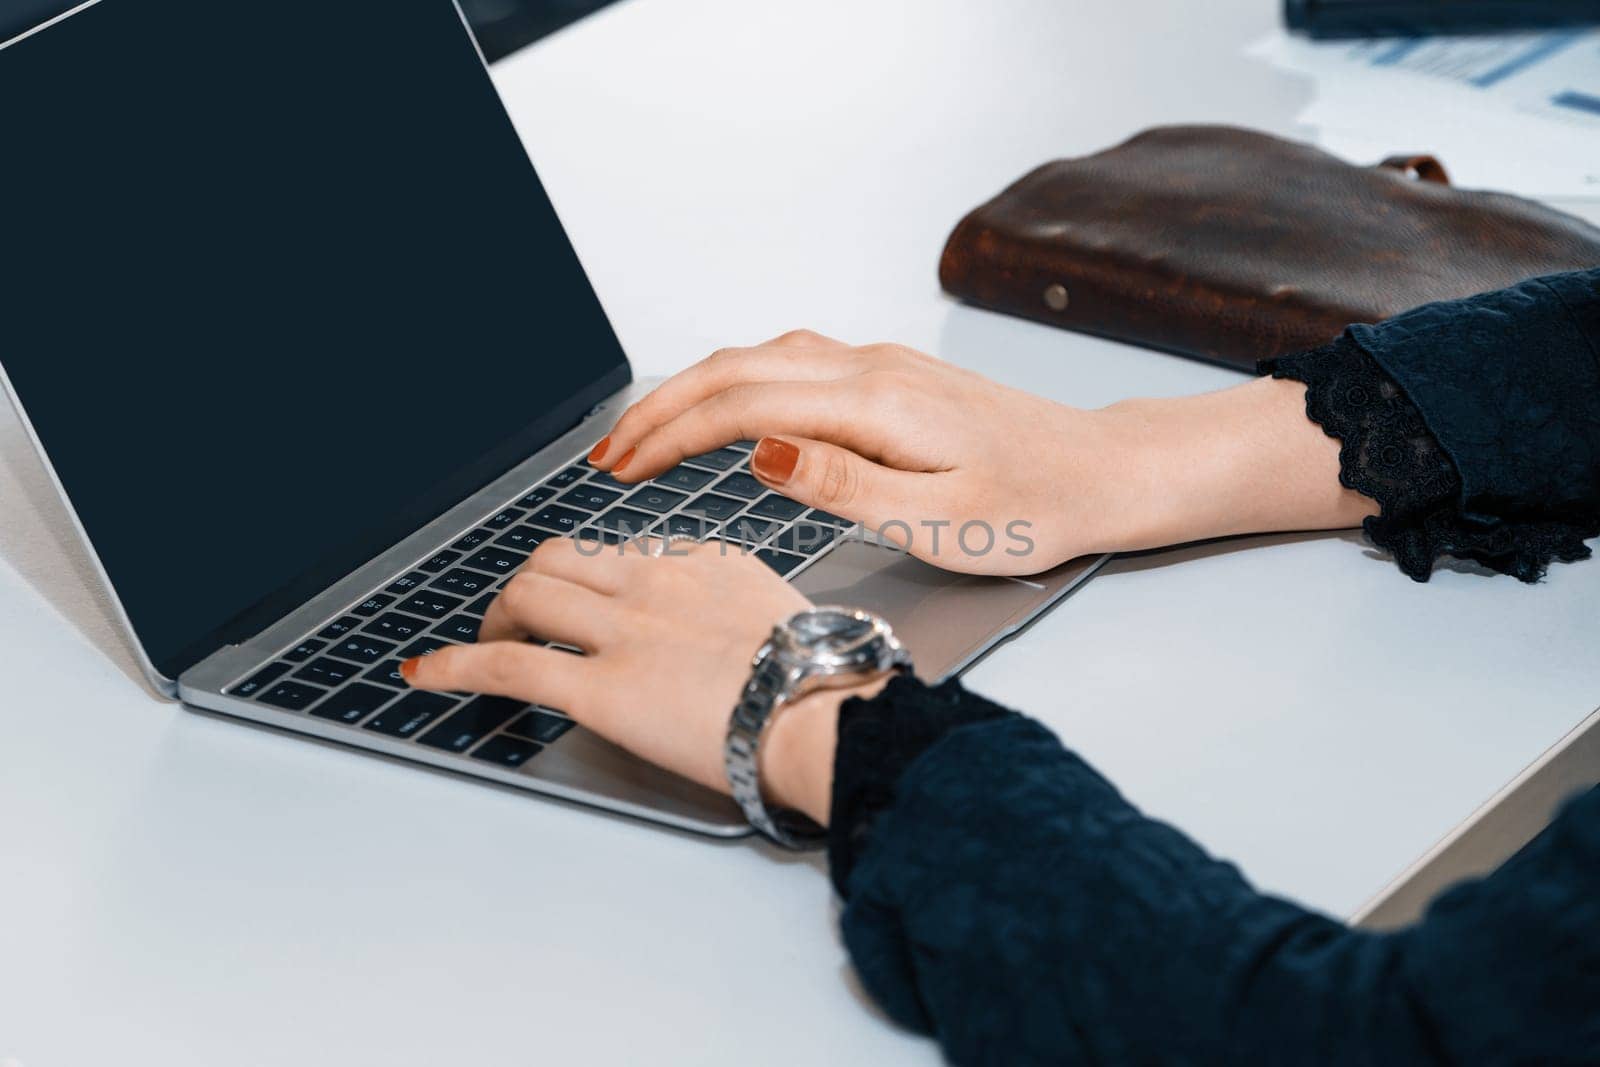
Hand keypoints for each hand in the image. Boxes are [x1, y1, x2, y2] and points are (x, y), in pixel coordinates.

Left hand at [399, 538, 872, 824]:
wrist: (826, 714)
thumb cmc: (825, 684)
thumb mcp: (784, 621)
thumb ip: (739, 617)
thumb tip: (725, 642)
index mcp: (703, 562)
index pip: (622, 551)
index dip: (590, 576)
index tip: (582, 597)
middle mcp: (653, 581)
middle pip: (560, 558)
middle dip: (528, 586)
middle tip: (519, 617)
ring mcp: (622, 630)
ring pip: (528, 593)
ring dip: (493, 617)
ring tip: (482, 640)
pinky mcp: (599, 686)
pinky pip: (504, 664)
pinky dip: (453, 665)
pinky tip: (425, 672)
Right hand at [586, 331, 1377, 574]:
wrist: (1100, 472)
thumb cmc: (1033, 508)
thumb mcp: (939, 519)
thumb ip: (844, 485)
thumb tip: (759, 451)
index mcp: (873, 403)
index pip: (740, 406)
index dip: (668, 435)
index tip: (618, 471)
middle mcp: (869, 367)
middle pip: (735, 368)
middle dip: (659, 408)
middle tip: (606, 455)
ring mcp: (879, 364)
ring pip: (759, 357)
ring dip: (693, 390)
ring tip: (644, 433)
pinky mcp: (889, 375)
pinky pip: (790, 361)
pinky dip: (735, 382)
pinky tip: (722, 408)